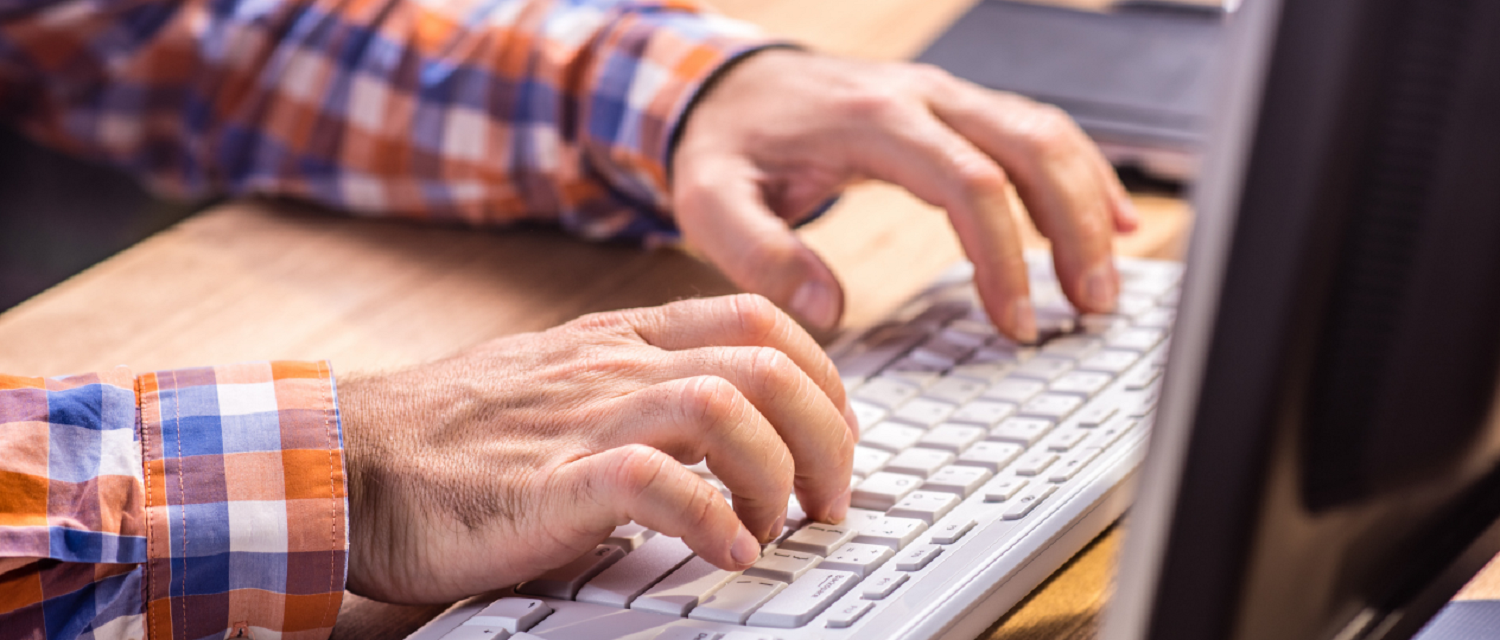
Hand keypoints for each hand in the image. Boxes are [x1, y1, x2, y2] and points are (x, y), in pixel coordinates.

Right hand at [339, 295, 856, 603]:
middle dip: (827, 435)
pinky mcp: (549, 484)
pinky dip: (712, 521)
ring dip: (778, 474)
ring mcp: (582, 419)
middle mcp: (613, 366)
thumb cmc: (455, 434)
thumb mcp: (563, 384)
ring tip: (775, 526)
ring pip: (728, 408)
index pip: (757, 320)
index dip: (822, 377)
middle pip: (767, 363)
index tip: (834, 437)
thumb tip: (733, 430)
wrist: (348, 458)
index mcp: (621, 338)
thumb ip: (641, 389)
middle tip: (826, 499)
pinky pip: (657, 482)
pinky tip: (726, 552)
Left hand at [672, 49, 1138, 341]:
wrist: (732, 83)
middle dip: (1074, 231)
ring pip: (1048, 135)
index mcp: (873, 121)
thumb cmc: (728, 144)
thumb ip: (759, 253)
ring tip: (1101, 287)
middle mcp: (924, 97)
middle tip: (1089, 308)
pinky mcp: (959, 109)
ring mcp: (948, 97)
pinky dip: (1083, 174)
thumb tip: (830, 311)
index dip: (1003, 256)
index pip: (969, 183)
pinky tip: (1114, 220)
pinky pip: (1040, 131)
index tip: (1014, 322)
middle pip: (1032, 150)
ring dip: (1090, 206)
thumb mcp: (711, 199)